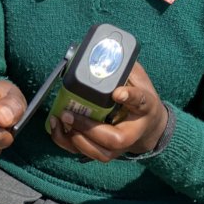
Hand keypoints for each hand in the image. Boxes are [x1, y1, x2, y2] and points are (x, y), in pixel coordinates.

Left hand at [47, 63, 167, 162]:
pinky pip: (84, 153)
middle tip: (69, 113)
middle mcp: (133, 132)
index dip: (130, 97)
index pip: (140, 102)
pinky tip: (55, 126)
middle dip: (89, 128)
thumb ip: (124, 67)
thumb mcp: (138, 80)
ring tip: (61, 119)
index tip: (118, 92)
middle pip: (115, 139)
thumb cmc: (140, 101)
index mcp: (145, 107)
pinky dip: (66, 142)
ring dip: (75, 139)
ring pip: (99, 153)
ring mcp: (118, 147)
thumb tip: (102, 50)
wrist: (148, 127)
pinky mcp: (103, 151)